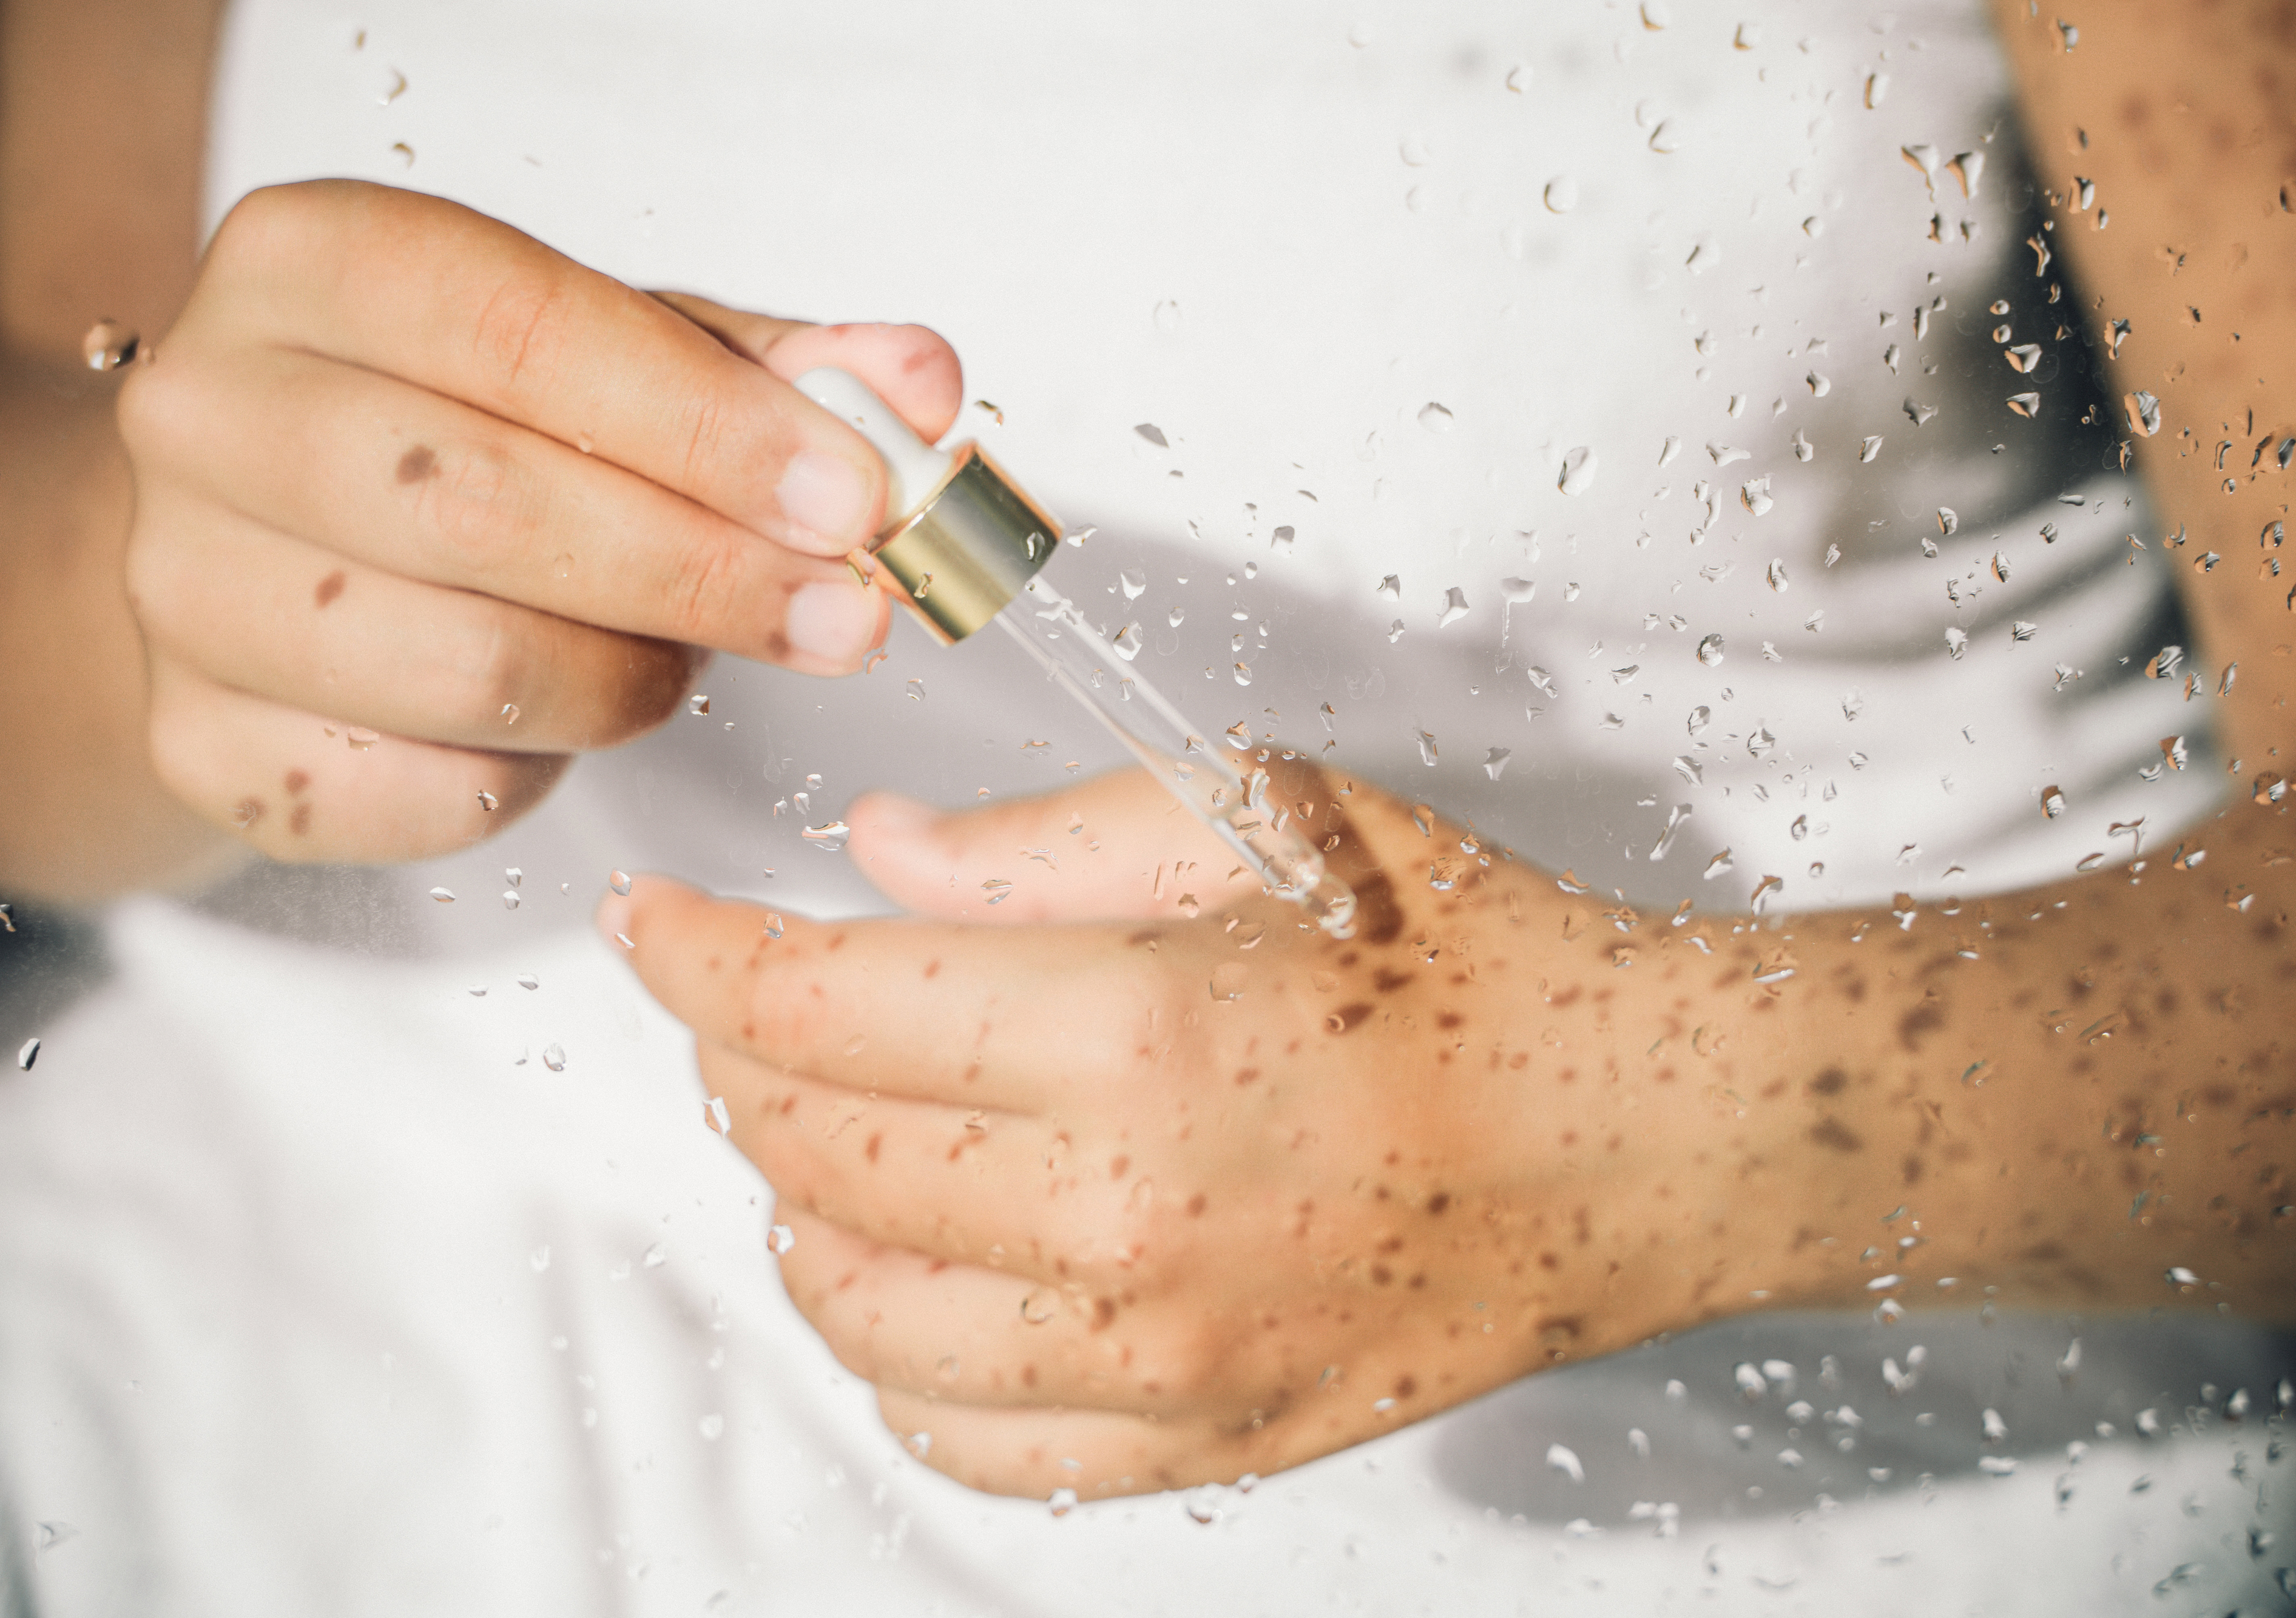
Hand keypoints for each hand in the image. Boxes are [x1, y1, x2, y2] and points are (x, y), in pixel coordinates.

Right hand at [116, 180, 959, 860]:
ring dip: (628, 680)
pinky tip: (557, 717)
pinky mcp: (202, 743)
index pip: (527, 332)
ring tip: (677, 656)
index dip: (713, 428)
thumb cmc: (461, 428)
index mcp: (314, 263)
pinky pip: (433, 792)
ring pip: (471, 667)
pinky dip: (538, 770)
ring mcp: (184, 586)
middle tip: (844, 616)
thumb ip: (769, 368)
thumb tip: (916, 382)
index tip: (856, 497)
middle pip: (487, 504)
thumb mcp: (619, 357)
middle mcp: (212, 411)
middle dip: (706, 573)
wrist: (268, 543)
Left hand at [606, 765, 1763, 1498]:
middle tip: (759, 1002)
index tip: (654, 930)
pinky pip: (965, 1443)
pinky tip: (919, 1277)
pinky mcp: (1200, 1442)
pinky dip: (895, 1360)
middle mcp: (1125, 1222)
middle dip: (745, 1064)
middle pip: (815, 1160)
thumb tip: (879, 857)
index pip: (821, 1010)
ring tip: (832, 1135)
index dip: (700, 961)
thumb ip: (1046, 844)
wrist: (1641, 1135)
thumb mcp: (1268, 823)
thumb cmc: (1473, 964)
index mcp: (1138, 1038)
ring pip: (859, 1313)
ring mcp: (1159, 1361)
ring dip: (801, 1212)